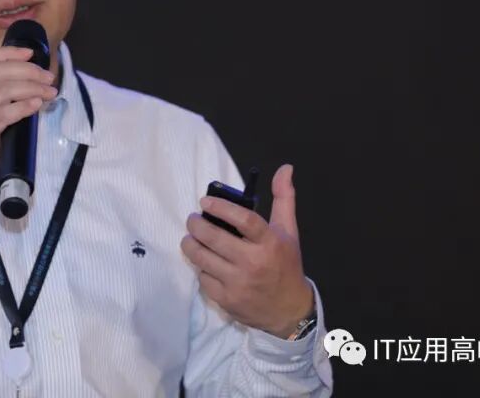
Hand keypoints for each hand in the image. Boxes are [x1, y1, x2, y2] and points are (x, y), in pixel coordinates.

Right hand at [0, 46, 57, 204]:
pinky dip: (25, 106)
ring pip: (5, 89)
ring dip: (33, 87)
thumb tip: (21, 93)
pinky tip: (37, 105)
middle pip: (0, 71)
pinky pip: (6, 112)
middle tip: (48, 76)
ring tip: (50, 92)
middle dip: (29, 70)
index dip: (9, 52)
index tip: (30, 53)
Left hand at [181, 164, 313, 337]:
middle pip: (215, 238)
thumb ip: (284, 198)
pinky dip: (200, 269)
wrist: (288, 311)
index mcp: (270, 243)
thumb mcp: (289, 231)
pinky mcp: (227, 300)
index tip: (204, 201)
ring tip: (190, 238)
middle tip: (192, 219)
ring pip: (202, 258)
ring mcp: (238, 283)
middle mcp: (254, 263)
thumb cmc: (286, 265)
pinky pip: (203, 279)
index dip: (221, 207)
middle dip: (196, 225)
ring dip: (191, 244)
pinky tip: (204, 263)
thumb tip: (285, 167)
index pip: (243, 220)